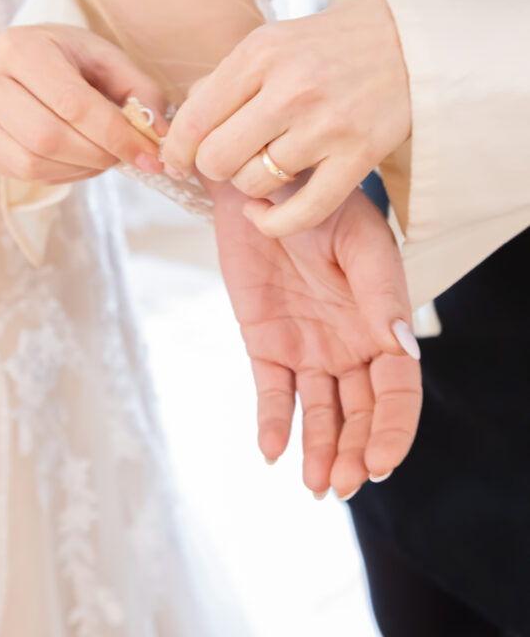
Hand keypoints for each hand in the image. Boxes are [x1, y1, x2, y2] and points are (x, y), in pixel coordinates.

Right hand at [0, 24, 166, 182]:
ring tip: (105, 157)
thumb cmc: (69, 57)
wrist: (22, 60)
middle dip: (98, 154)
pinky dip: (60, 175)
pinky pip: (21, 173)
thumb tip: (158, 135)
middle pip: (48, 136)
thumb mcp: (106, 59)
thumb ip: (139, 91)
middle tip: (128, 157)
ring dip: (80, 169)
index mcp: (19, 46)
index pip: (71, 102)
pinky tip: (79, 160)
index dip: (115, 134)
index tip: (149, 154)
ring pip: (32, 161)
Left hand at [163, 0, 410, 236]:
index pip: (196, 117)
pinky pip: (300, 212)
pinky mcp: (358, 157)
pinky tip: (267, 210)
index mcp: (261, 53)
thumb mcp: (271, 43)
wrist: (408, 45)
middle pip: (218, 157)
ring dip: (250, 184)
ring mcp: (327, 125)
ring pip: (254, 183)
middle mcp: (291, 88)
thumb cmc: (330, 46)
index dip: (178, 149)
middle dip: (214, 166)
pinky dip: (273, 221)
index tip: (178, 160)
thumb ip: (226, 82)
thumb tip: (182, 128)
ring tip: (266, 164)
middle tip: (228, 159)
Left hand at [212, 183, 421, 498]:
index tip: (378, 463)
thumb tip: (405, 348)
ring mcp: (308, 347)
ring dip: (319, 450)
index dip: (393, 430)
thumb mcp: (360, 241)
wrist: (262, 182)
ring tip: (315, 483)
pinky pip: (271, 391)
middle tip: (341, 484)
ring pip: (320, 413)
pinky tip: (272, 449)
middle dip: (355, 453)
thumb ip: (380, 294)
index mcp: (383, 323)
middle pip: (361, 413)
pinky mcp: (265, 343)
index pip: (398, 390)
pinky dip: (272, 422)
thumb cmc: (323, 203)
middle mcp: (349, 344)